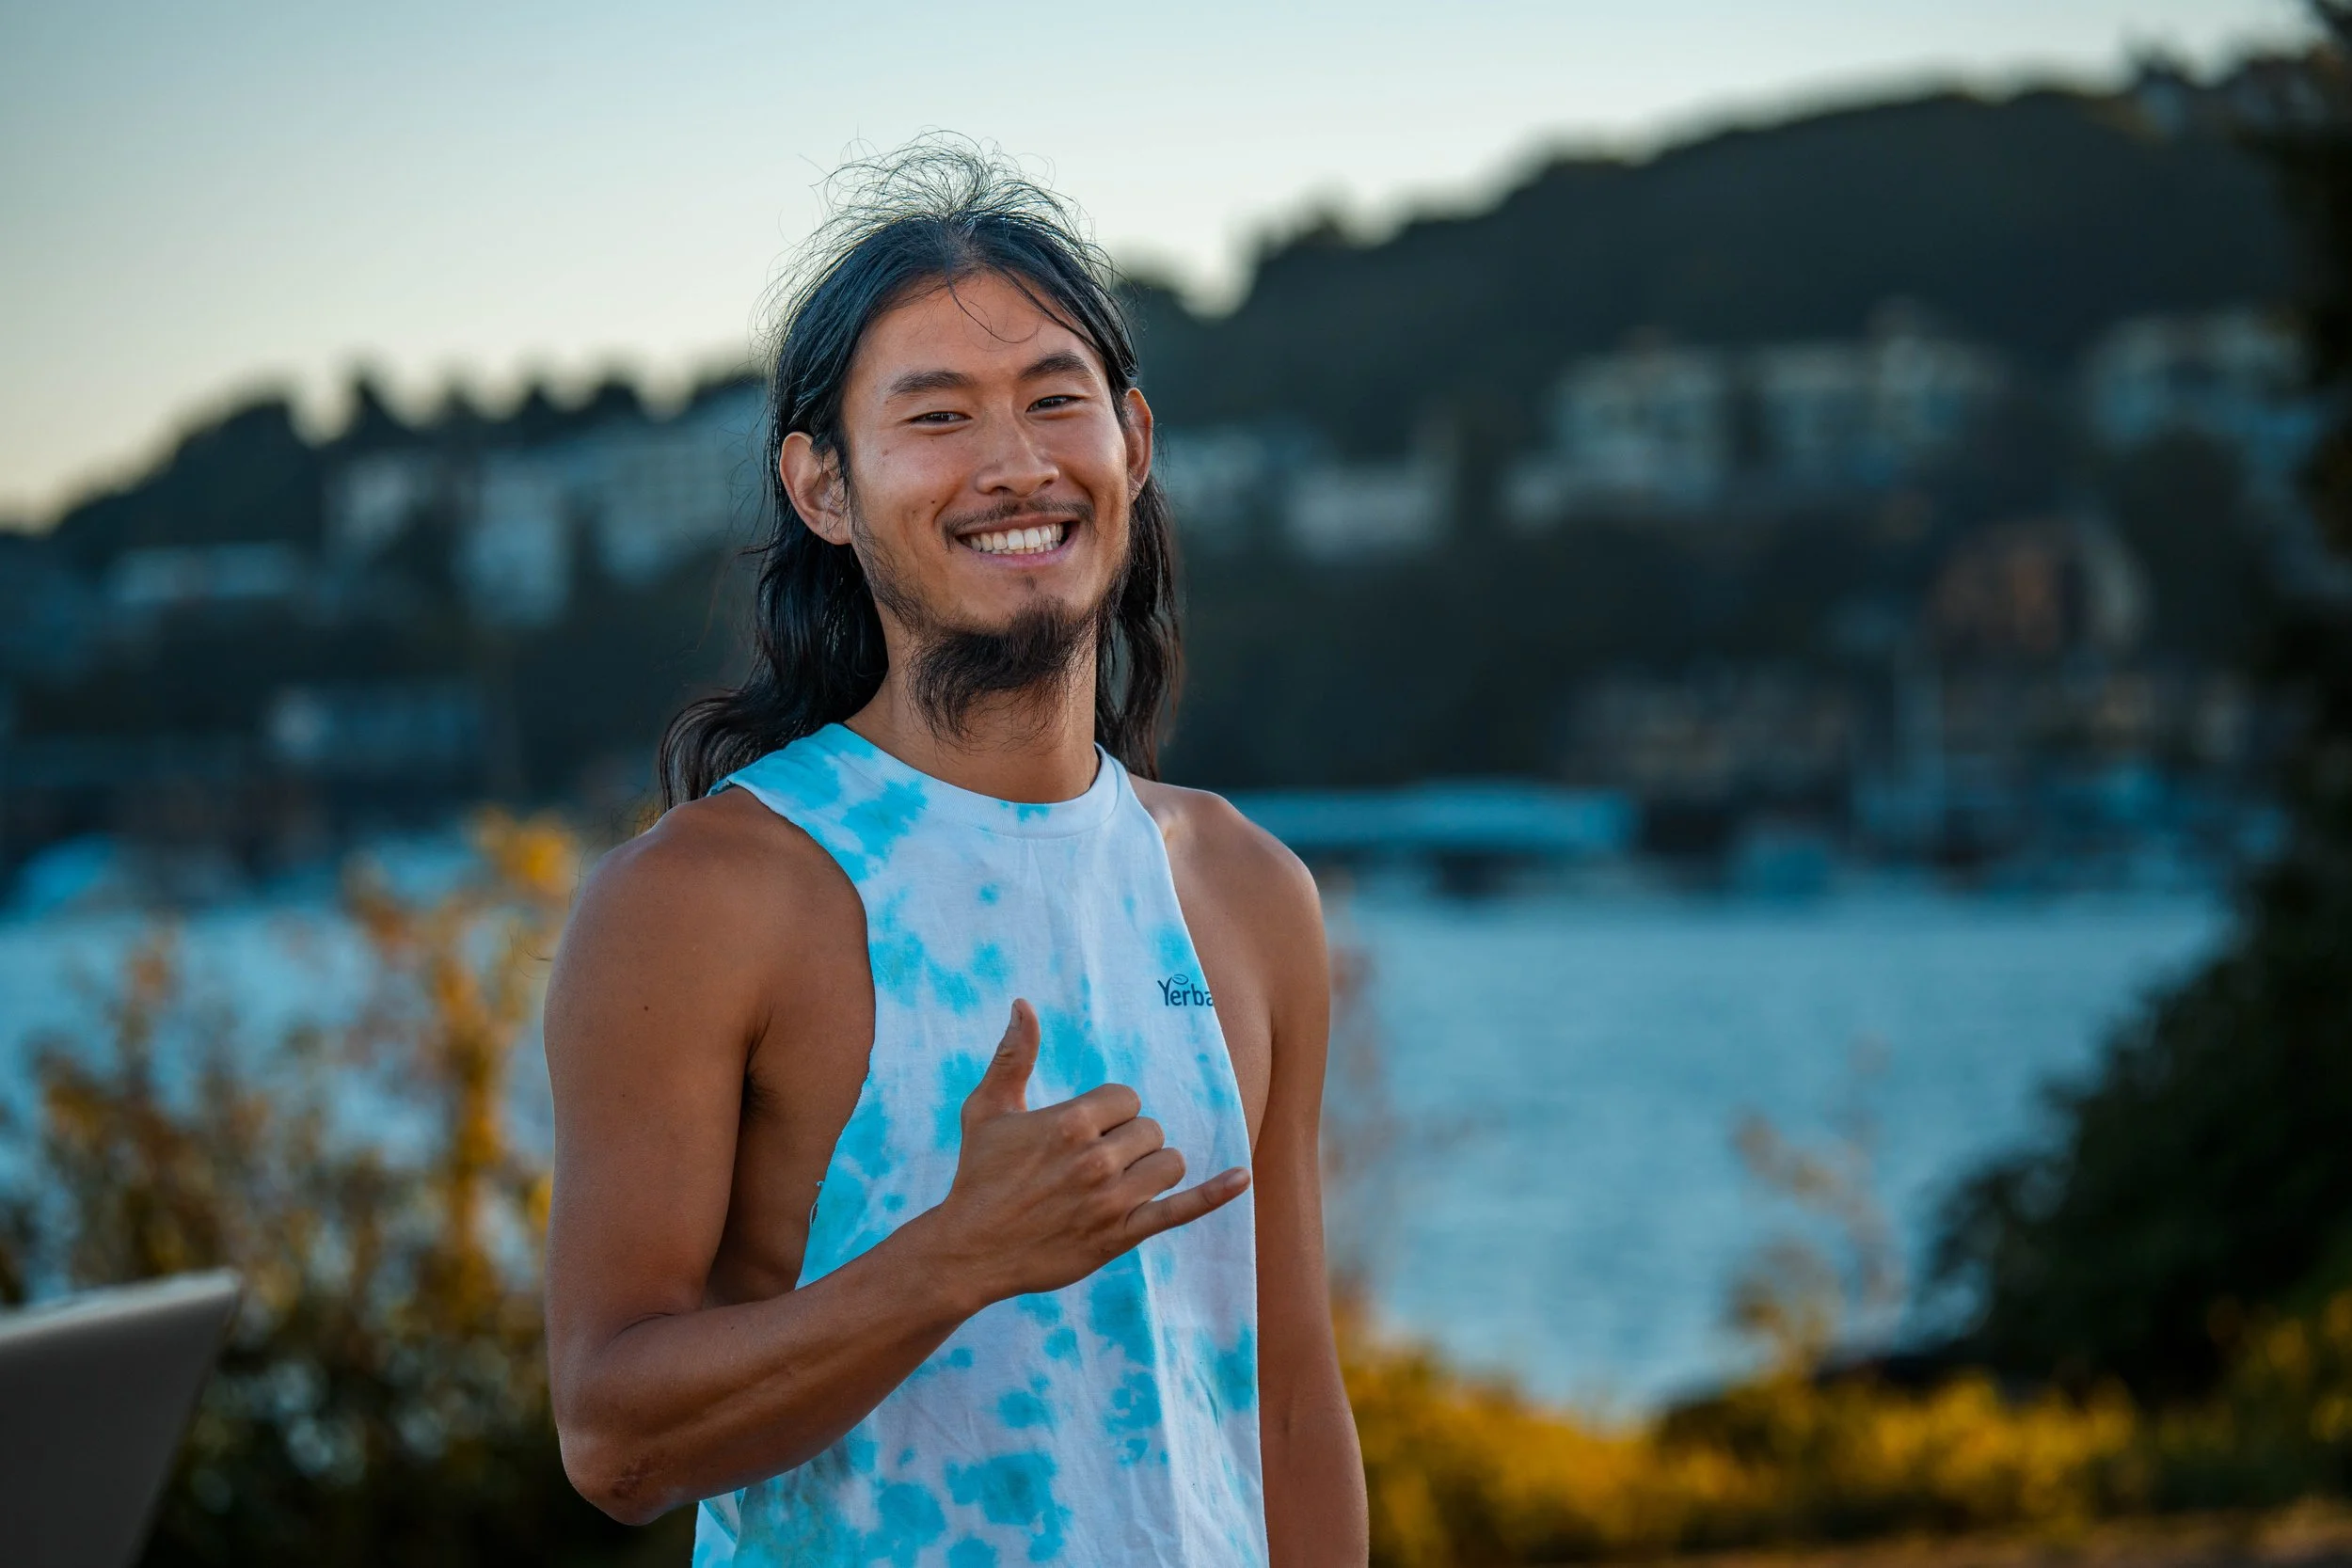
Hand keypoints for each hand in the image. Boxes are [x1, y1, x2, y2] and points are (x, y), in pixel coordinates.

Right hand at [928, 999, 1249, 1304]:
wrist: (970, 1251)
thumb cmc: (978, 1177)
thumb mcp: (987, 1110)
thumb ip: (1013, 1055)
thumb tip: (1023, 1003)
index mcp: (1070, 1122)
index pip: (1127, 1098)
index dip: (1110, 1112)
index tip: (1083, 1133)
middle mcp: (1096, 1159)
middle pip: (1151, 1130)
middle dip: (1129, 1141)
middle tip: (1091, 1162)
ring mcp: (1112, 1201)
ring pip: (1169, 1164)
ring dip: (1152, 1168)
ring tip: (1120, 1180)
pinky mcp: (1121, 1236)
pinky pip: (1180, 1210)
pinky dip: (1215, 1194)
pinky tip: (1243, 1177)